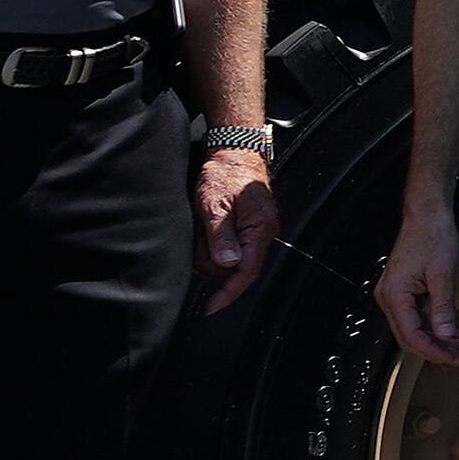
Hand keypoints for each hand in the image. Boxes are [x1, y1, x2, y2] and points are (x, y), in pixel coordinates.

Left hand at [195, 144, 279, 312]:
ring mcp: (255, 230)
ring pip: (229, 259)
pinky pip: (229, 247)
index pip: (246, 271)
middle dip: (211, 262)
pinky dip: (212, 243)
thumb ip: (221, 236)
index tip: (211, 307)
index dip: (228, 292)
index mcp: (259, 229)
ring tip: (201, 227)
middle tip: (197, 240)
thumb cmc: (226, 174)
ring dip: (209, 250)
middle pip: (235, 268)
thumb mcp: (215, 205)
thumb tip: (227, 264)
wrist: (233, 152)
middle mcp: (261, 233)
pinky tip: (206, 228)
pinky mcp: (246, 227)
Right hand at [375, 200, 458, 364]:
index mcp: (394, 293)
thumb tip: (446, 336)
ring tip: (455, 346)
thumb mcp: (443, 275)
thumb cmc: (432, 236)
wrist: (427, 215)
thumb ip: (443, 309)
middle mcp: (388, 296)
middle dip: (433, 349)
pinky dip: (429, 328)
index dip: (432, 350)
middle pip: (407, 336)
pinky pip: (412, 317)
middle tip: (457, 356)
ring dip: (432, 340)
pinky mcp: (400, 291)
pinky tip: (446, 332)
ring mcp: (392, 294)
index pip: (411, 334)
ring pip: (410, 329)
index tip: (451, 357)